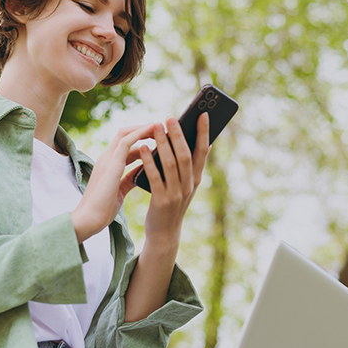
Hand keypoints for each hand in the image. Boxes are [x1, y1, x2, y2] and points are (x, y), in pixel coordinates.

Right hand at [70, 123, 155, 241]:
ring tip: (159, 125)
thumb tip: (141, 173)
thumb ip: (128, 179)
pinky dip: (140, 133)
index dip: (140, 139)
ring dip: (143, 128)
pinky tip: (153, 130)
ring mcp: (107, 159)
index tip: (157, 138)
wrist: (89, 220)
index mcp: (108, 165)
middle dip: (142, 129)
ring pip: (125, 134)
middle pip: (124, 134)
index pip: (124, 145)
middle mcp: (106, 158)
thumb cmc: (103, 209)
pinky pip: (127, 141)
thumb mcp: (120, 191)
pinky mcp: (111, 164)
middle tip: (161, 128)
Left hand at [139, 112, 209, 247]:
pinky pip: (155, 177)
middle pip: (185, 155)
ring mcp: (176, 193)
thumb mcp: (186, 185)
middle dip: (179, 134)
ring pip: (171, 163)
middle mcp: (189, 185)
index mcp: (196, 179)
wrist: (164, 233)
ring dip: (163, 143)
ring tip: (156, 126)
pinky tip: (142, 148)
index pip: (202, 151)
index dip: (204, 133)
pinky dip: (149, 161)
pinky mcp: (161, 200)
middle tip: (171, 117)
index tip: (203, 114)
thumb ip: (192, 166)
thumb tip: (204, 142)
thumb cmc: (172, 203)